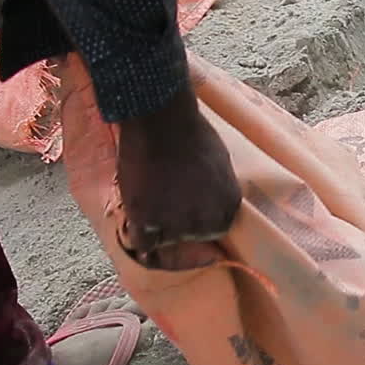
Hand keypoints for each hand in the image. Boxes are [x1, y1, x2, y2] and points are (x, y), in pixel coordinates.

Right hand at [116, 85, 241, 269]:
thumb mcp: (219, 163)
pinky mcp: (147, 220)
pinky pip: (142, 243)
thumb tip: (208, 200)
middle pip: (191, 237)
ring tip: (149, 199)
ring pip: (165, 240)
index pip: (216, 229)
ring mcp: (177, 224)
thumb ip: (216, 190)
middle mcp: (207, 221)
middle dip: (178, 224)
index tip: (187, 212)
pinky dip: (138, 234)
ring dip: (156, 226)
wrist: (162, 121)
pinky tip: (135, 220)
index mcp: (229, 205)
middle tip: (163, 201)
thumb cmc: (190, 133)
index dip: (199, 221)